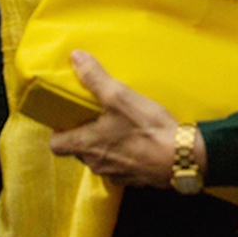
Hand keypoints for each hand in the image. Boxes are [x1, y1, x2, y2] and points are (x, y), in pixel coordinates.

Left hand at [46, 51, 180, 187]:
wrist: (182, 156)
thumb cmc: (147, 128)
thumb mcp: (119, 96)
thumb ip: (94, 77)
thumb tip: (75, 57)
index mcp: (87, 146)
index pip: (56, 146)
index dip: (59, 132)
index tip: (69, 118)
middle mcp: (97, 164)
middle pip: (79, 151)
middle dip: (85, 134)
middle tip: (96, 116)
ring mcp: (116, 175)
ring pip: (101, 158)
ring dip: (105, 145)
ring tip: (119, 126)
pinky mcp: (135, 179)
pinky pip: (121, 166)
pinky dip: (125, 155)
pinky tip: (139, 141)